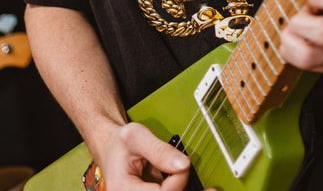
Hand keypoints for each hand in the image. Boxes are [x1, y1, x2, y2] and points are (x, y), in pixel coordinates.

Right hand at [97, 121, 214, 189]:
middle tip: (209, 188)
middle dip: (184, 188)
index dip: (177, 180)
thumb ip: (158, 149)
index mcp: (122, 189)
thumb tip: (184, 164)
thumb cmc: (121, 143)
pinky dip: (184, 190)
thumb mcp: (136, 136)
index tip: (183, 163)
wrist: (112, 150)